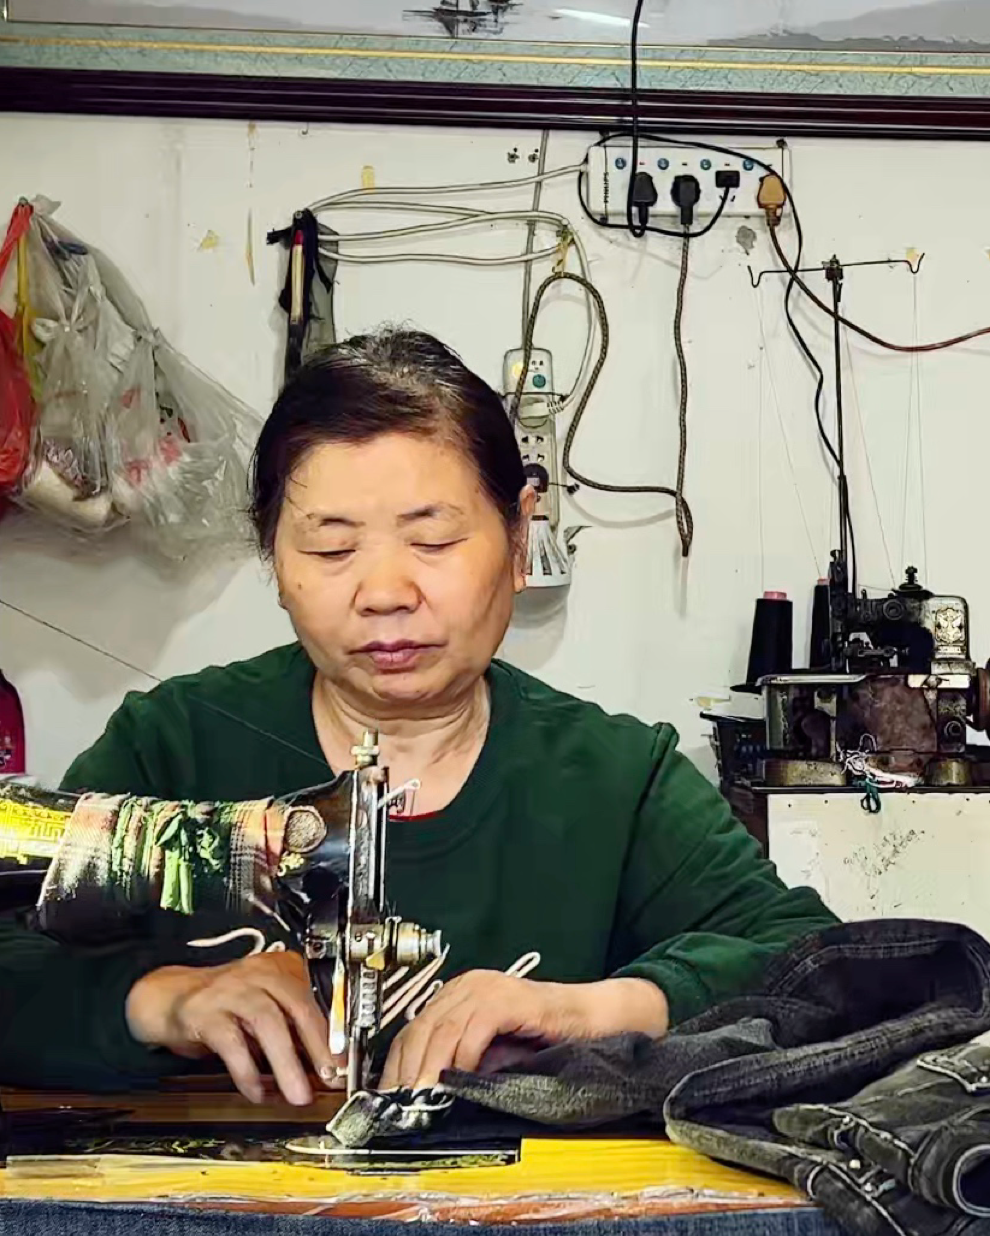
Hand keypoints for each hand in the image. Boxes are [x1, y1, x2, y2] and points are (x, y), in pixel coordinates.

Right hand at [125, 950, 339, 1105]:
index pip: (314, 998)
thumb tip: (324, 1065)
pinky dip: (247, 1070)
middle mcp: (258, 974)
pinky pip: (231, 1042)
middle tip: (331, 1078)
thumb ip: (291, 1029)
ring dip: (287, 1062)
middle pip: (296, 1006)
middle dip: (318, 1045)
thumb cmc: (225, 1005)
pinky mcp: (204, 1012)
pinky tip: (256, 1091)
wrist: (170, 997)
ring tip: (298, 1094)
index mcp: (279, 969)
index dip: (332, 1033)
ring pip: (266, 1022)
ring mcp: (230, 990)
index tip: (344, 1064)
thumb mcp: (264, 1008)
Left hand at [380, 972, 667, 1089]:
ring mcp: (488, 988)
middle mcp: (467, 986)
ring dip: (429, 1068)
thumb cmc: (544, 1037)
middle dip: (406, 1070)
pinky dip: (463, 1054)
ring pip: (443, 1027)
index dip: (396, 1065)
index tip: (386, 1099)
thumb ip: (461, 1064)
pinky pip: (475, 1025)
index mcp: (458, 995)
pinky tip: (459, 1078)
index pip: (412, 1029)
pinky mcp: (509, 998)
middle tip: (399, 1106)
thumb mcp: (492, 1053)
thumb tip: (424, 1096)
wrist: (592, 1017)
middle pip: (421, 1027)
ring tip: (421, 1099)